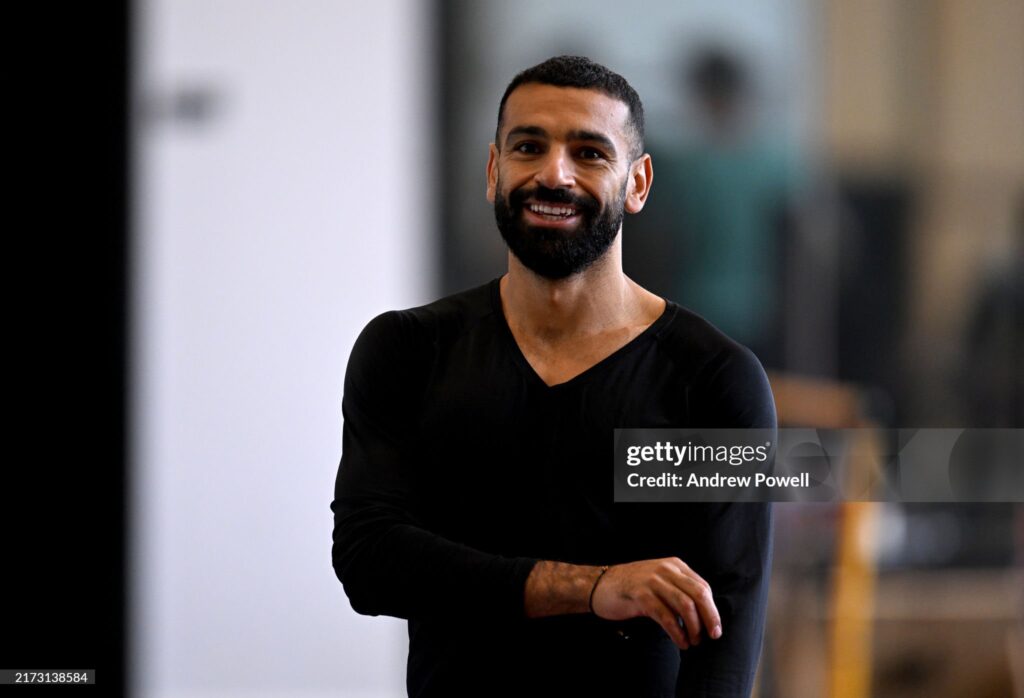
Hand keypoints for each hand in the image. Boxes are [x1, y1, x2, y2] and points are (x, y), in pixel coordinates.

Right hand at [590, 557, 720, 649]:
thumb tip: (704, 614)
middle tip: (712, 636)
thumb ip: (678, 589)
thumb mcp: (659, 581)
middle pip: (698, 594)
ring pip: (685, 605)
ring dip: (694, 628)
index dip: (712, 609)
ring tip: (693, 641)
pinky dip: (677, 632)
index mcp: (674, 565)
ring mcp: (652, 581)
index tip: (715, 628)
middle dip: (710, 617)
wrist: (599, 584)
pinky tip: (680, 641)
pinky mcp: (640, 595)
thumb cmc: (632, 587)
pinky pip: (666, 616)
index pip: (702, 587)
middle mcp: (665, 570)